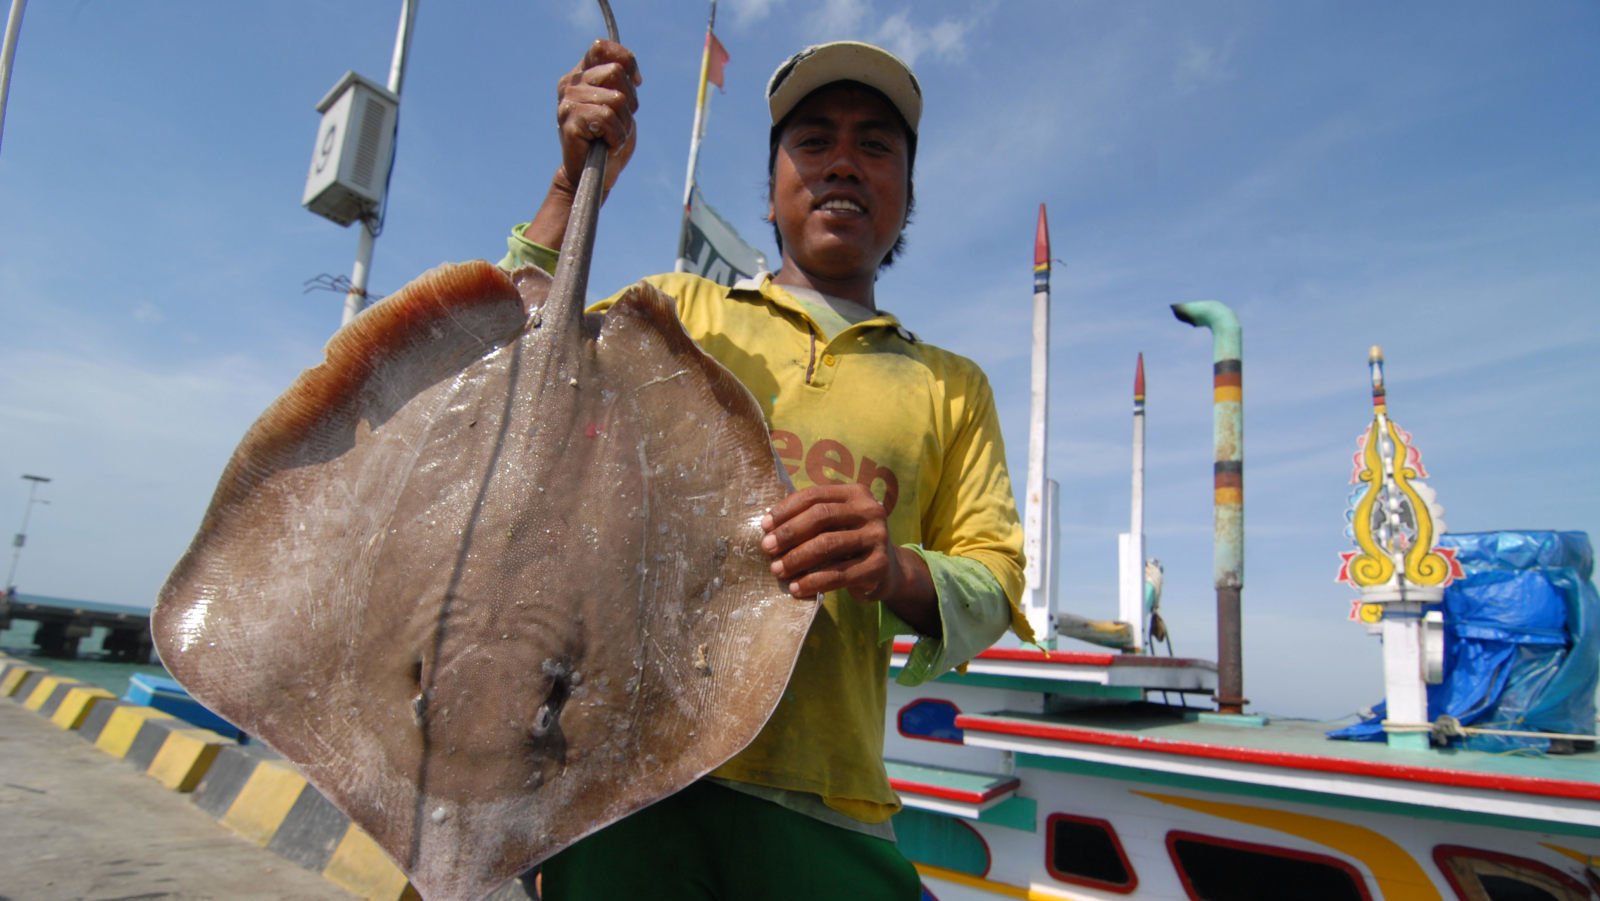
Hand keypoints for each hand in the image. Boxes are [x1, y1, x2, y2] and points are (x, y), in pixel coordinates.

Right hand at [554, 40, 640, 199]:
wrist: (591, 174)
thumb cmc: (607, 140)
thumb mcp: (619, 105)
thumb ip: (621, 83)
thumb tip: (631, 73)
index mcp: (580, 75)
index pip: (601, 48)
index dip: (626, 60)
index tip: (637, 82)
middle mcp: (570, 84)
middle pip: (616, 72)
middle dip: (629, 101)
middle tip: (619, 122)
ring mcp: (567, 102)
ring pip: (616, 100)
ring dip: (623, 124)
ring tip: (611, 137)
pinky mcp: (570, 121)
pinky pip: (607, 118)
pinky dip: (616, 136)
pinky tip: (606, 145)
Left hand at [761, 485, 934, 633]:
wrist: (888, 571)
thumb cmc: (850, 543)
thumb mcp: (836, 523)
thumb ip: (810, 518)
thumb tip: (767, 527)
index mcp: (856, 493)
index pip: (815, 495)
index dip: (786, 509)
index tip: (764, 526)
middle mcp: (870, 510)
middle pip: (821, 517)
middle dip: (789, 533)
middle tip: (767, 548)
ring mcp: (878, 537)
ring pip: (828, 545)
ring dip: (797, 559)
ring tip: (777, 570)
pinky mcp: (879, 565)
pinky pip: (839, 574)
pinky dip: (813, 582)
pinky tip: (796, 588)